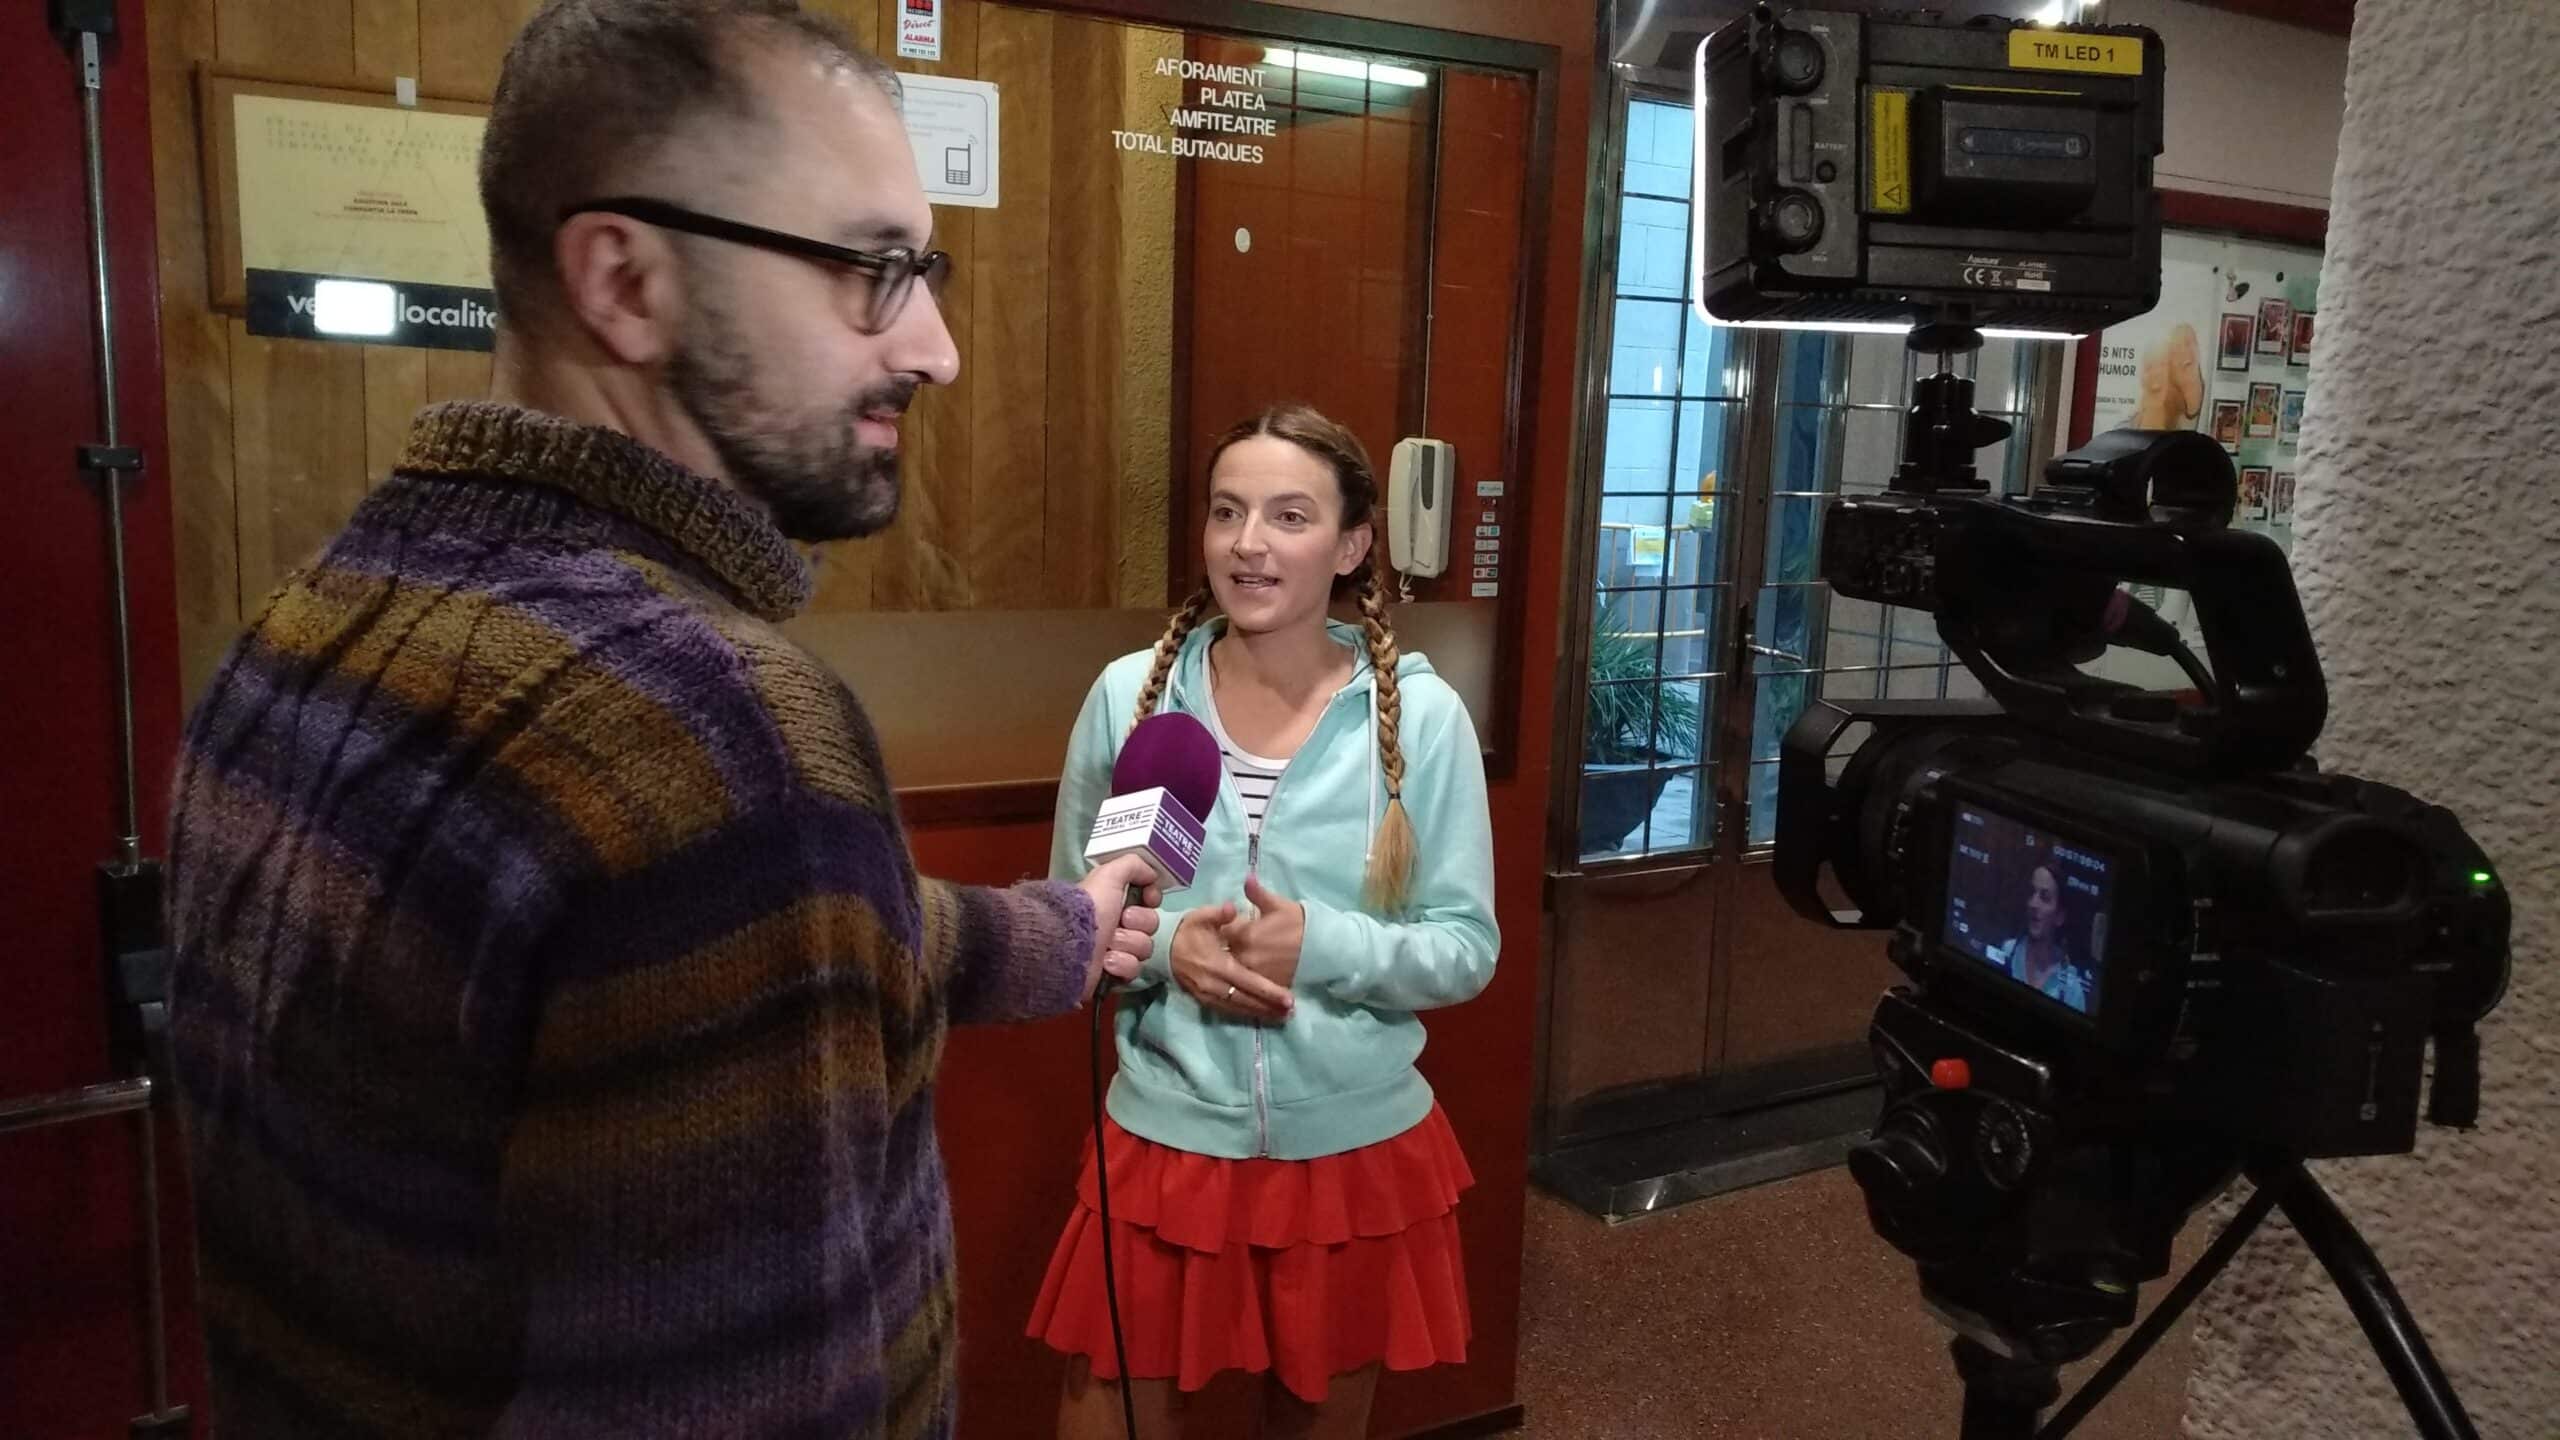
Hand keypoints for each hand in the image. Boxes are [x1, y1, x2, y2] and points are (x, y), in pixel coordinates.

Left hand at [1078, 855, 1161, 998]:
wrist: (1068, 946)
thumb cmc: (1089, 908)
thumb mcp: (1108, 876)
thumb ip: (1132, 865)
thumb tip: (1152, 874)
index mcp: (1114, 902)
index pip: (1148, 902)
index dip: (1152, 900)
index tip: (1149, 899)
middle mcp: (1116, 924)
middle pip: (1150, 925)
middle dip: (1138, 923)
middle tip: (1121, 922)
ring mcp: (1115, 950)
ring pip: (1144, 948)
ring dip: (1127, 945)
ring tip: (1108, 945)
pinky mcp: (1113, 973)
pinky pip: (1133, 969)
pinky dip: (1121, 965)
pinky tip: (1106, 962)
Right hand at [1170, 903, 1292, 1021]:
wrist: (1161, 949)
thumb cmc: (1187, 931)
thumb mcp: (1201, 916)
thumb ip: (1219, 913)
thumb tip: (1232, 908)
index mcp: (1216, 964)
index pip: (1247, 980)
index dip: (1268, 991)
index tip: (1288, 998)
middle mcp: (1213, 984)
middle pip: (1246, 999)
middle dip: (1269, 1007)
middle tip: (1290, 1012)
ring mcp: (1208, 995)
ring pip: (1238, 1008)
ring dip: (1260, 1013)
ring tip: (1281, 1016)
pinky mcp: (1204, 1000)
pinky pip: (1228, 1011)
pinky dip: (1245, 1014)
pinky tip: (1260, 1015)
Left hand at [1221, 874, 1303, 992]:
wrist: (1321, 946)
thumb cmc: (1298, 922)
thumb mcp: (1277, 904)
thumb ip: (1257, 893)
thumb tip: (1246, 877)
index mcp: (1245, 934)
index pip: (1222, 932)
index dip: (1223, 929)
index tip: (1226, 927)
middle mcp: (1246, 956)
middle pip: (1225, 953)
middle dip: (1225, 948)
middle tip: (1230, 943)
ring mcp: (1255, 973)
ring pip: (1236, 969)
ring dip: (1235, 963)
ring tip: (1243, 958)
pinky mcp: (1265, 984)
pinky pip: (1249, 982)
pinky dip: (1247, 977)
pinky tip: (1252, 971)